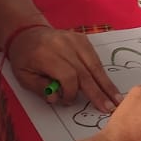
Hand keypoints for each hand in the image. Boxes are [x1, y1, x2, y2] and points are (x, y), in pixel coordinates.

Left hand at [6, 24, 120, 111]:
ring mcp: (75, 40)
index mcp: (46, 55)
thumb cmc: (24, 58)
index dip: (71, 92)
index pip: (68, 76)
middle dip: (98, 92)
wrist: (27, 33)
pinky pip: (95, 59)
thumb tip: (58, 98)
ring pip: (94, 65)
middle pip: (85, 72)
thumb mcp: (23, 77)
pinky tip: (109, 86)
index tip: (68, 101)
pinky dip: (102, 74)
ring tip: (117, 99)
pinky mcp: (83, 39)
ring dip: (106, 84)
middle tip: (110, 108)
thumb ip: (40, 89)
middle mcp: (63, 45)